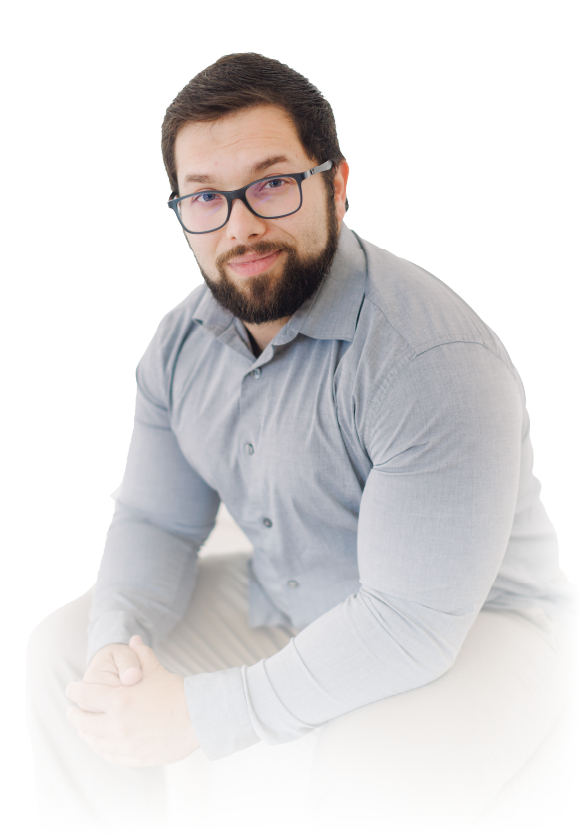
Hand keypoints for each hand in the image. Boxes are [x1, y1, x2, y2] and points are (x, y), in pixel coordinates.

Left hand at [66, 635, 199, 765]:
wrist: (197, 718)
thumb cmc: (176, 692)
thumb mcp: (155, 671)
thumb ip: (140, 655)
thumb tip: (133, 639)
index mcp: (119, 700)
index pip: (86, 695)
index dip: (74, 691)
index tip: (70, 690)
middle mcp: (117, 724)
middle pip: (83, 722)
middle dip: (75, 716)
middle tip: (72, 712)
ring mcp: (124, 744)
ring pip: (93, 741)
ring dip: (85, 733)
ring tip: (84, 729)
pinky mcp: (133, 758)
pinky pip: (108, 754)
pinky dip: (100, 747)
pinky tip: (100, 742)